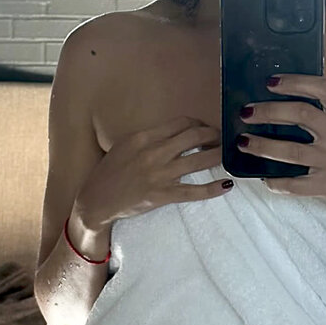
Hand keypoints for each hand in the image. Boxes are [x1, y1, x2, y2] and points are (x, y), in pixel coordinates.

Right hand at [74, 115, 230, 232]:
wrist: (97, 201)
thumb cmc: (110, 171)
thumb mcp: (125, 145)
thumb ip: (149, 137)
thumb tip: (175, 132)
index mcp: (144, 137)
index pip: (181, 123)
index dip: (199, 123)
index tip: (206, 127)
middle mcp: (154, 152)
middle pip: (194, 136)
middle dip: (213, 135)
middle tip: (222, 138)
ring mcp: (160, 175)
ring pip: (199, 160)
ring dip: (218, 155)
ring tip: (228, 154)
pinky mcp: (164, 195)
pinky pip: (195, 191)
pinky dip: (214, 188)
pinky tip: (228, 184)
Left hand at [237, 75, 325, 218]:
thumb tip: (286, 92)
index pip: (324, 89)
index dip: (296, 82)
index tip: (270, 82)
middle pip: (302, 115)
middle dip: (269, 111)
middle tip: (246, 112)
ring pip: (292, 151)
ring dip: (261, 145)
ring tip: (242, 141)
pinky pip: (295, 184)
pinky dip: (275, 180)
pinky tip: (262, 175)